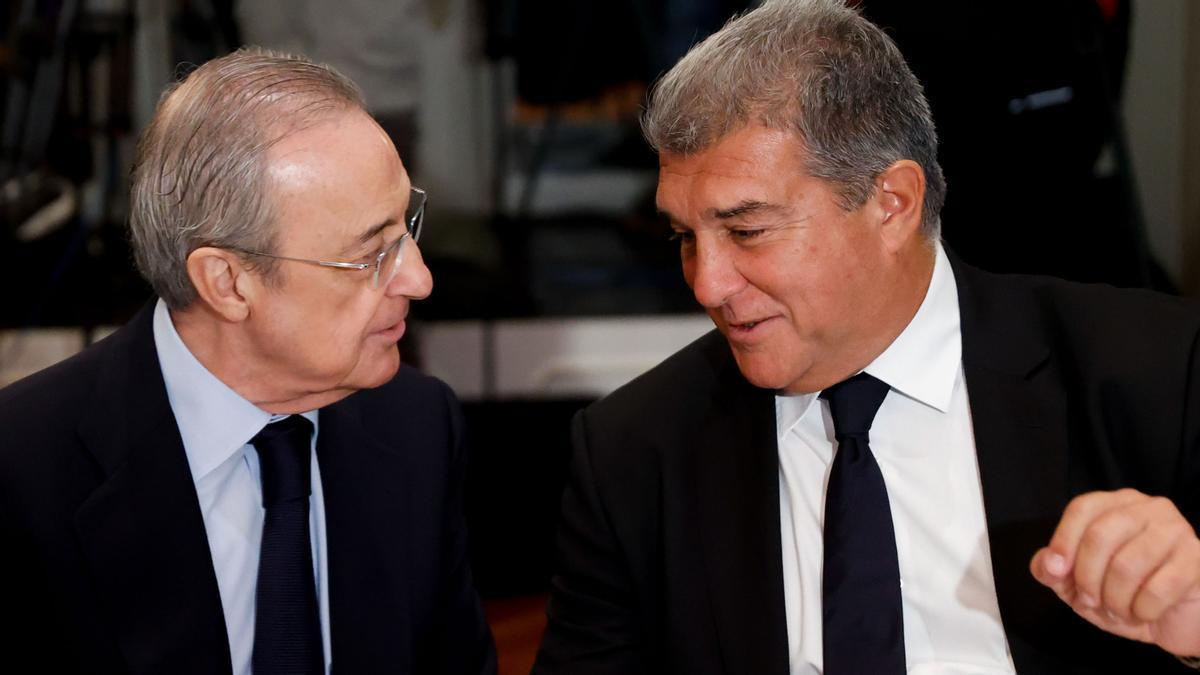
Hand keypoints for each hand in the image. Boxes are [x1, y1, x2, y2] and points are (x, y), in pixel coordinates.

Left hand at [1030, 489, 1199, 656]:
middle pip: (1100, 535)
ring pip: (1126, 565)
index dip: (1063, 541)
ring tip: (1117, 611)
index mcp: (1117, 504)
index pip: (1082, 509)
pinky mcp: (1197, 560)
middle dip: (1086, 578)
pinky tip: (1144, 614)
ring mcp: (1176, 531)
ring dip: (1114, 600)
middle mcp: (1148, 508)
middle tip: (1089, 601)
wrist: (1180, 619)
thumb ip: (1053, 571)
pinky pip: (1157, 589)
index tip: (1056, 572)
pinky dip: (1142, 610)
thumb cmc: (1128, 594)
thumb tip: (1046, 564)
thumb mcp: (1080, 585)